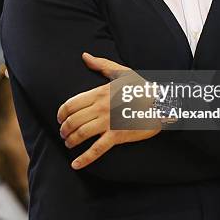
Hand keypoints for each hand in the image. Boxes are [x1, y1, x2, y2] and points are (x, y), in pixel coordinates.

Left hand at [57, 53, 160, 169]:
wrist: (160, 104)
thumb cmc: (141, 87)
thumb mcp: (121, 72)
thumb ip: (101, 64)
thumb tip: (85, 56)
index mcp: (99, 92)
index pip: (71, 104)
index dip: (61, 113)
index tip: (60, 118)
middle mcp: (101, 108)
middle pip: (73, 120)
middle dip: (64, 129)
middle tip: (63, 133)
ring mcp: (108, 123)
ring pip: (81, 134)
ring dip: (70, 141)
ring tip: (68, 144)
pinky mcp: (117, 136)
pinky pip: (96, 149)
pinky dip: (84, 159)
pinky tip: (75, 164)